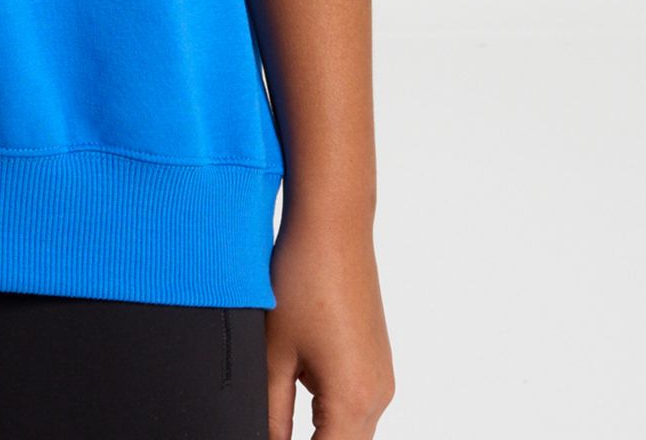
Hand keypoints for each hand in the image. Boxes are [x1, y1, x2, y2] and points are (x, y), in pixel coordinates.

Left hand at [265, 211, 395, 437]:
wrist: (333, 226)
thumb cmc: (303, 279)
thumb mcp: (273, 354)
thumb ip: (270, 413)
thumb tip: (264, 438)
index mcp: (355, 400)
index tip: (268, 438)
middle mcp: (378, 395)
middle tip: (270, 429)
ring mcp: (381, 378)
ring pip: (351, 430)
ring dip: (320, 432)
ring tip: (279, 415)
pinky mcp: (376, 361)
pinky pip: (356, 405)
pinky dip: (330, 412)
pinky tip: (297, 391)